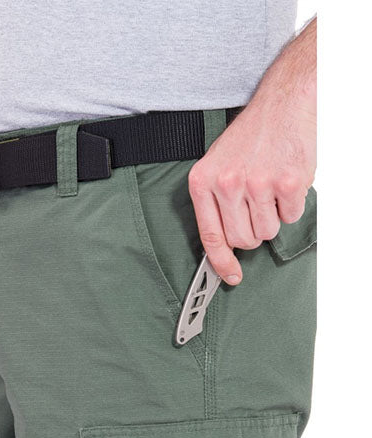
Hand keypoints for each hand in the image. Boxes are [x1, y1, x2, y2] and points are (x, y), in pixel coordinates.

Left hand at [188, 95, 315, 284]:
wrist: (283, 103)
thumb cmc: (249, 137)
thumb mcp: (216, 165)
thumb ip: (215, 204)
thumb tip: (224, 246)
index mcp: (203, 181)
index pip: (210, 235)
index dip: (220, 262)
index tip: (230, 276)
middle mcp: (227, 184)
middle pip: (243, 239)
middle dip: (253, 232)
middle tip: (257, 208)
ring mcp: (258, 183)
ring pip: (267, 231)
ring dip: (272, 217)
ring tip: (270, 188)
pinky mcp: (288, 182)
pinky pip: (291, 217)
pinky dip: (292, 205)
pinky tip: (285, 181)